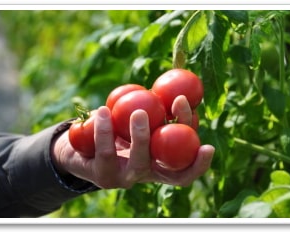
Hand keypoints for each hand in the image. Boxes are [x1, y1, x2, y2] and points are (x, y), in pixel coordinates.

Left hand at [51, 95, 214, 188]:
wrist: (81, 149)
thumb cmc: (117, 130)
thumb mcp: (139, 119)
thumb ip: (158, 104)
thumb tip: (178, 70)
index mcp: (158, 166)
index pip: (184, 173)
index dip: (199, 165)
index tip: (208, 146)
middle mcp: (145, 175)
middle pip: (169, 167)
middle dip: (179, 132)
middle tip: (178, 102)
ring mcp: (124, 178)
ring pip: (138, 161)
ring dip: (141, 135)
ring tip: (139, 111)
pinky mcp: (101, 175)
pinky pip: (105, 151)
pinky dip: (104, 129)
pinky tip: (103, 110)